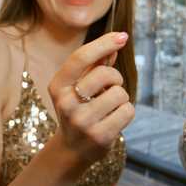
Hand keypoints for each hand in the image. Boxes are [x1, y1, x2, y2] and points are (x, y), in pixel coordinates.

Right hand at [48, 32, 133, 165]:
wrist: (72, 149)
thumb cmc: (78, 109)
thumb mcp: (79, 86)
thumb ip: (96, 64)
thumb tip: (116, 42)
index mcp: (58, 86)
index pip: (80, 57)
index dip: (103, 43)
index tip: (122, 36)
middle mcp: (66, 103)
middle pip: (104, 74)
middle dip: (115, 78)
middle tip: (110, 87)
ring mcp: (82, 122)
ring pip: (120, 94)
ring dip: (121, 98)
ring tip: (109, 107)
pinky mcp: (99, 136)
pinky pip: (127, 111)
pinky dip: (126, 112)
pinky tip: (114, 119)